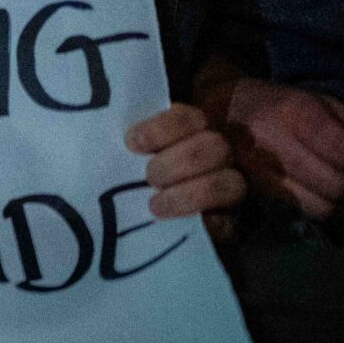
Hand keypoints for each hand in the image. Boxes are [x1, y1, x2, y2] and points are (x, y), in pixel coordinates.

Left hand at [125, 104, 246, 227]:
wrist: (129, 224)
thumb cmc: (123, 178)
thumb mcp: (124, 156)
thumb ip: (131, 145)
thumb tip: (113, 137)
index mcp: (191, 131)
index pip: (190, 118)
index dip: (163, 128)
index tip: (133, 143)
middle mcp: (217, 155)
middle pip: (216, 146)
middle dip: (177, 163)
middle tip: (149, 177)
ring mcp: (228, 188)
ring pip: (231, 183)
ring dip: (190, 194)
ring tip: (155, 205)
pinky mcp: (229, 222)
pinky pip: (228, 222)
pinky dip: (206, 223)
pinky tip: (179, 224)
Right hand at [199, 69, 343, 220]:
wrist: (221, 113)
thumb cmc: (283, 105)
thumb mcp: (326, 102)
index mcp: (299, 113)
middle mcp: (278, 144)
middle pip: (338, 186)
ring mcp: (265, 172)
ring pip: (324, 206)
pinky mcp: (260, 191)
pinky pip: (306, 212)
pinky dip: (331, 211)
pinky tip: (337, 200)